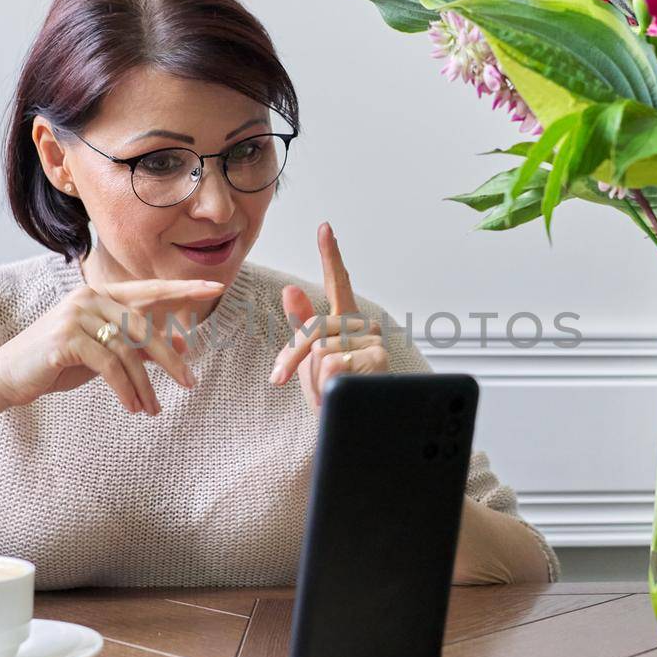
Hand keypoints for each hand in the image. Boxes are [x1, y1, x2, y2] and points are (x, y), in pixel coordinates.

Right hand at [0, 277, 222, 411]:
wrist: (7, 378)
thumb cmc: (57, 364)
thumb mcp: (104, 353)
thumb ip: (138, 345)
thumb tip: (183, 343)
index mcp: (100, 295)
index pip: (150, 290)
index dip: (183, 288)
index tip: (215, 286)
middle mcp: (89, 298)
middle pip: (144, 327)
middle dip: (171, 358)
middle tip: (191, 383)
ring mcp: (76, 315)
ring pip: (129, 350)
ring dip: (146, 385)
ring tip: (154, 409)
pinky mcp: (66, 339)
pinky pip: (110, 366)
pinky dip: (126, 389)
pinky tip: (133, 407)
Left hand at [270, 222, 387, 408]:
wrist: (353, 427)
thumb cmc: (331, 391)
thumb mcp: (309, 358)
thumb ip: (302, 323)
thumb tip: (289, 289)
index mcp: (347, 319)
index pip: (337, 282)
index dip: (330, 255)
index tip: (325, 228)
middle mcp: (364, 324)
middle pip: (314, 328)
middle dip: (293, 357)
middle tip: (279, 378)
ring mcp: (374, 341)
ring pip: (321, 350)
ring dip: (313, 378)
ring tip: (326, 392)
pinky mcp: (377, 359)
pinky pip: (333, 365)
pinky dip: (326, 384)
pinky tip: (340, 392)